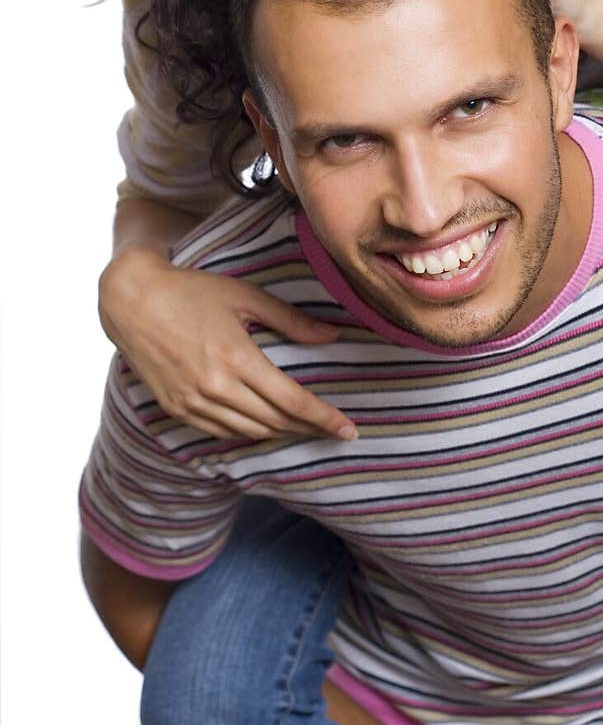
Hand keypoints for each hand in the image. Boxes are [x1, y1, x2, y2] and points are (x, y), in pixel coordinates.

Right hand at [99, 249, 354, 440]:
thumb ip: (291, 321)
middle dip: (310, 429)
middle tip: (334, 431)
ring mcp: (192, 402)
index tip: (348, 429)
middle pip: (275, 422)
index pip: (292, 401)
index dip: (323, 418)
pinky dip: (249, 433)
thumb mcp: (246, 297)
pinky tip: (265, 426)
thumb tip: (332, 336)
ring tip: (305, 428)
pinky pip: (222, 432)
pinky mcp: (175, 408)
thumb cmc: (191, 291)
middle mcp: (215, 387)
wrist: (131, 300)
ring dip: (282, 433)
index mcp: (237, 359)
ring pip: (249, 432)